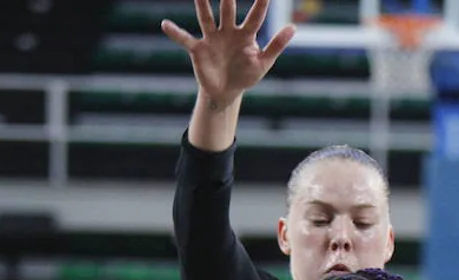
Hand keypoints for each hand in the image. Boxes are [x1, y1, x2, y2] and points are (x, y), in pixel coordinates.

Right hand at [162, 0, 296, 107]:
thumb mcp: (264, 62)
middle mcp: (227, 31)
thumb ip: (277, 45)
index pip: (256, 16)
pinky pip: (185, 39)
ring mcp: (212, 38)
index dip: (261, 3)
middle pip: (228, 9)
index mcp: (246, 35)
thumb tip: (293, 26)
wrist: (226, 91)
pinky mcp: (198, 49)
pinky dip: (175, 32)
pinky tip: (165, 24)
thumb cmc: (246, 75)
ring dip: (202, 4)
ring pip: (206, 17)